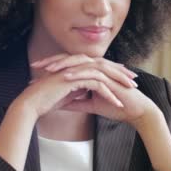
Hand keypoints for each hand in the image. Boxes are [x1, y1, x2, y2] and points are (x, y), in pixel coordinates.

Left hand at [30, 53, 158, 125]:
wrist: (135, 111)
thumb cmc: (116, 106)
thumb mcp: (90, 105)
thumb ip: (75, 102)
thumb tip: (59, 104)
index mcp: (92, 70)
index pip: (68, 64)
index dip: (52, 66)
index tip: (36, 72)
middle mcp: (97, 66)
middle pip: (70, 59)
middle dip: (53, 61)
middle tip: (36, 65)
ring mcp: (103, 70)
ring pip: (79, 63)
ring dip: (63, 65)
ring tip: (47, 70)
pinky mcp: (108, 77)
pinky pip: (90, 73)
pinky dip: (77, 74)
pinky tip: (65, 77)